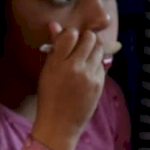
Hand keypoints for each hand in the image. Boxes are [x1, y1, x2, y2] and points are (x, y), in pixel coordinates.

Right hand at [31, 22, 104, 149]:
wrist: (60, 124)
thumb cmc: (50, 97)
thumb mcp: (47, 71)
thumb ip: (54, 48)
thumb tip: (55, 25)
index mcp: (58, 63)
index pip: (70, 34)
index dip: (70, 34)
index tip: (68, 40)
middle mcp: (76, 67)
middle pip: (89, 38)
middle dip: (85, 38)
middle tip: (80, 46)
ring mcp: (90, 76)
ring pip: (99, 48)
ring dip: (93, 48)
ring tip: (85, 56)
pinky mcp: (100, 83)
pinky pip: (102, 63)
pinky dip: (96, 63)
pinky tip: (88, 71)